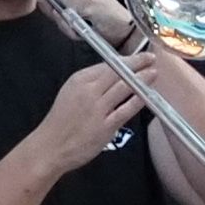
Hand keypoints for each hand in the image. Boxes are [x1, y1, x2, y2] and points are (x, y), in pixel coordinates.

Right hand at [30, 61, 149, 166]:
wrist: (50, 146)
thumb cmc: (60, 121)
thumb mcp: (70, 93)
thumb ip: (90, 84)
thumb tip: (112, 76)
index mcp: (79, 80)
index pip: (107, 65)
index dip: (126, 60)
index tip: (138, 57)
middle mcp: (89, 90)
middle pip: (118, 71)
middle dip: (137, 63)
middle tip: (151, 58)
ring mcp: (98, 108)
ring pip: (124, 87)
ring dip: (142, 78)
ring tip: (153, 72)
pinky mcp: (105, 126)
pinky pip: (125, 110)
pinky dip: (138, 100)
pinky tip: (147, 95)